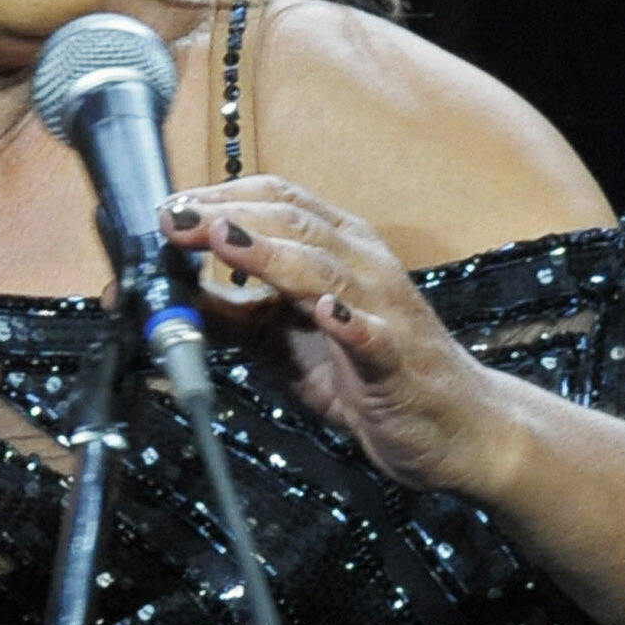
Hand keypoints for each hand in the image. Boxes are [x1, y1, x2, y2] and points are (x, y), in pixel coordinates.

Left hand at [161, 175, 517, 496]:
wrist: (456, 428)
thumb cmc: (368, 375)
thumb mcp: (285, 343)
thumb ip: (233, 317)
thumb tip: (168, 296)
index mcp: (339, 248)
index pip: (279, 201)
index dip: (222, 196)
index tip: (169, 207)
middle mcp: (365, 265)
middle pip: (295, 224)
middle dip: (231, 216)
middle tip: (175, 218)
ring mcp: (387, 310)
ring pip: (326, 270)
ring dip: (272, 255)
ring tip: (226, 240)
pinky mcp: (401, 362)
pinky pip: (375, 337)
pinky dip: (349, 322)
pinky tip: (325, 312)